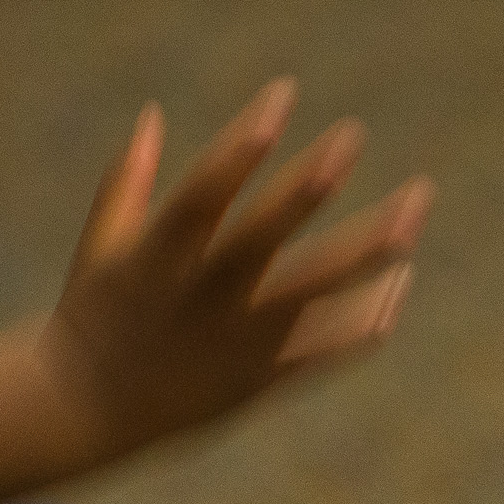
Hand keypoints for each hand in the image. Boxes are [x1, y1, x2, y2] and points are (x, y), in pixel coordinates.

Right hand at [40, 80, 430, 460]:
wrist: (88, 411)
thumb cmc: (93, 312)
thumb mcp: (98, 245)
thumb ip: (126, 180)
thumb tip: (152, 111)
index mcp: (157, 256)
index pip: (205, 189)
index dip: (244, 141)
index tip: (284, 91)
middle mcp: (202, 295)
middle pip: (266, 235)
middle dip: (310, 183)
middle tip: (353, 133)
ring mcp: (237, 340)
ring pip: (314, 291)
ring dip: (368, 248)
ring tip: (416, 204)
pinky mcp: (261, 378)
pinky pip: (326, 349)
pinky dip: (367, 316)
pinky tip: (401, 280)